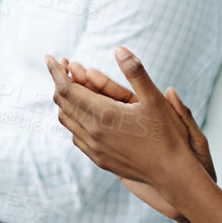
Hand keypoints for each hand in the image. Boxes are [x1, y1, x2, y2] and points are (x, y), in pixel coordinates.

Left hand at [64, 58, 216, 179]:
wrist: (171, 173)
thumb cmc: (167, 134)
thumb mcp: (155, 98)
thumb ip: (135, 72)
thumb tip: (119, 49)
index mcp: (104, 114)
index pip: (66, 88)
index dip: (56, 71)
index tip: (50, 57)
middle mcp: (93, 132)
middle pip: (63, 103)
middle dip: (59, 82)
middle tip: (63, 66)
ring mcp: (94, 148)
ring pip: (67, 120)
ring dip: (65, 101)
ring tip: (70, 86)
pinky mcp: (98, 159)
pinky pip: (76, 136)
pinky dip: (73, 119)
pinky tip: (82, 113)